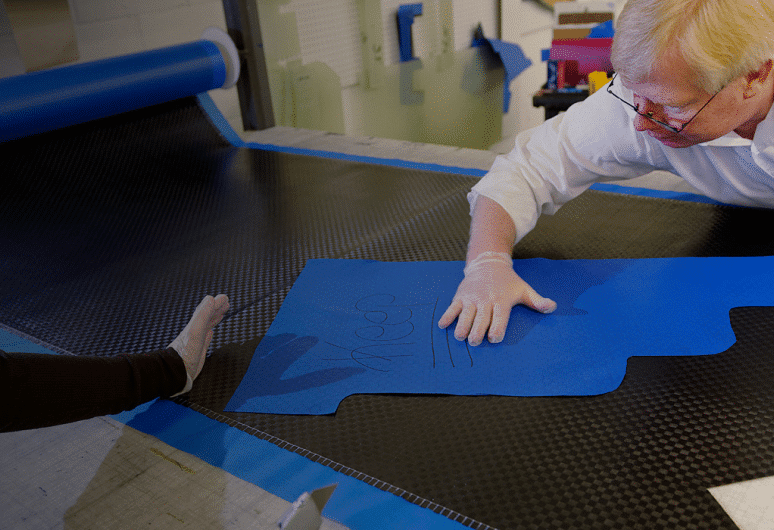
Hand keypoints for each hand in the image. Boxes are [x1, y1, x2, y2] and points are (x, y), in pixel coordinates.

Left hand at [169, 294, 229, 394]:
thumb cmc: (184, 354)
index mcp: (195, 325)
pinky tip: (211, 332)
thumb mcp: (195, 332)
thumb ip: (202, 315)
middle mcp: (195, 331)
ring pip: (207, 325)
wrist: (176, 372)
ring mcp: (196, 340)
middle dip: (216, 308)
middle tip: (225, 301)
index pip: (206, 310)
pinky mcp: (198, 350)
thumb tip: (210, 299)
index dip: (216, 303)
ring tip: (221, 313)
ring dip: (214, 318)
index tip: (224, 298)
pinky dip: (209, 333)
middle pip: (207, 315)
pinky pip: (205, 338)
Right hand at [438, 252, 555, 345]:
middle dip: (477, 331)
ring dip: (462, 326)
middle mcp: (486, 299)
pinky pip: (453, 307)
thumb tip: (553, 307)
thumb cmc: (508, 282)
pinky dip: (447, 316)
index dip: (496, 328)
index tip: (494, 338)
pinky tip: (443, 325)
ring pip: (466, 314)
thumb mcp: (524, 289)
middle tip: (475, 342)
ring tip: (460, 337)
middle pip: (481, 318)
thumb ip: (537, 301)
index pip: (499, 316)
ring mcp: (472, 298)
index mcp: (502, 300)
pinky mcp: (461, 296)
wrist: (489, 264)